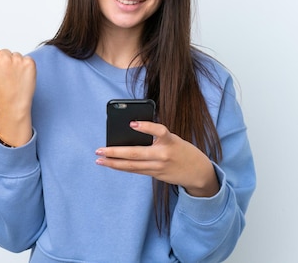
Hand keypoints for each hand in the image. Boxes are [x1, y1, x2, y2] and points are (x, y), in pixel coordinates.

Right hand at [0, 47, 35, 145]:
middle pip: (6, 52)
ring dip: (17, 65)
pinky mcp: (30, 64)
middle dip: (6, 62)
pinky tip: (23, 78)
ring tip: (14, 79)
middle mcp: (4, 59)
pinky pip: (28, 59)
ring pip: (17, 56)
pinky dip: (27, 67)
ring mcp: (18, 61)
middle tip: (6, 78)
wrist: (14, 106)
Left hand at [95, 121, 219, 196]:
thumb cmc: (183, 150)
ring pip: (132, 166)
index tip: (132, 123)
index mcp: (171, 141)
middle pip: (136, 153)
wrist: (199, 172)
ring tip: (99, 159)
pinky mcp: (156, 175)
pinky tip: (111, 164)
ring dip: (113, 163)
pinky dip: (122, 167)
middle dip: (115, 152)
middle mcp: (164, 155)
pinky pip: (136, 171)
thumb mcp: (174, 139)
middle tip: (99, 149)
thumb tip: (130, 132)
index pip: (159, 131)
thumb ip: (156, 137)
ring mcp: (159, 167)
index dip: (146, 127)